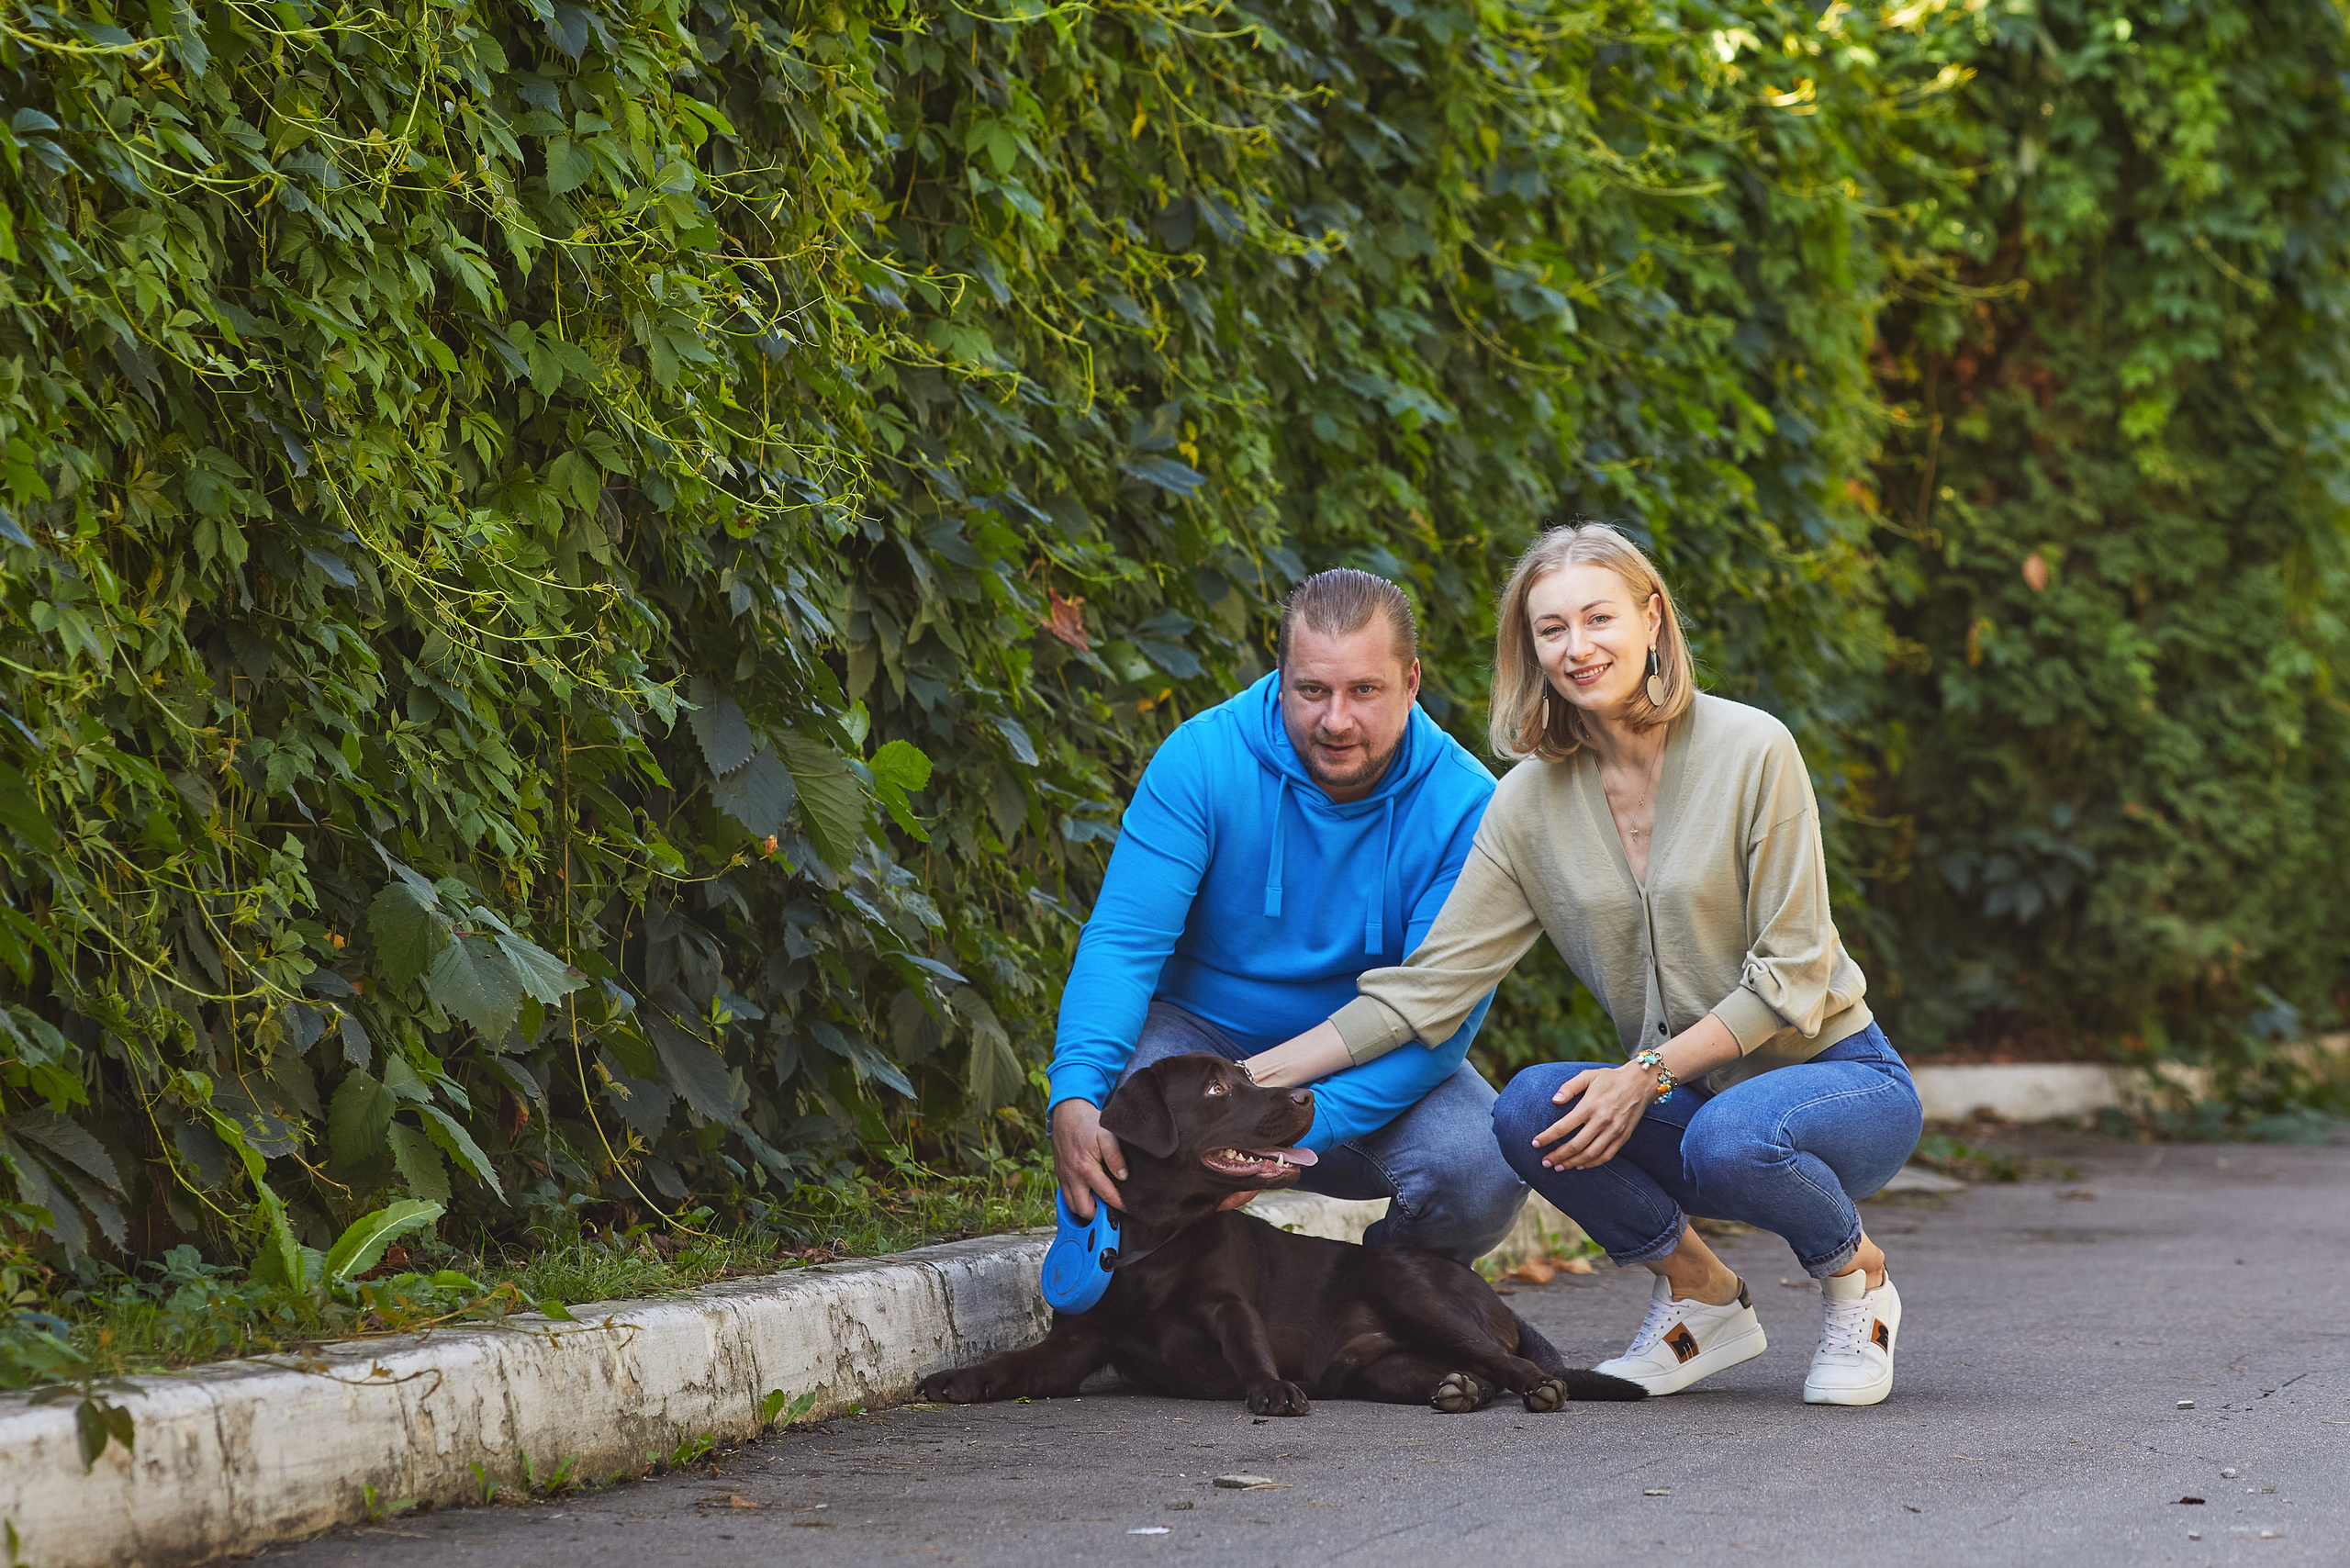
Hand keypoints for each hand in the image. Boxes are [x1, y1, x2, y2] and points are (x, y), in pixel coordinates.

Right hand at [1052, 1098, 1125, 1220]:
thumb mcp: (1107, 1135)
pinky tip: (1088, 1197)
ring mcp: (1064, 1177)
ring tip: (1101, 1207)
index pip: (1106, 1195)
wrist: (1067, 1112)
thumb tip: (1124, 1177)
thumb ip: (1116, 1157)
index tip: (1129, 1209)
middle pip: (1084, 1210)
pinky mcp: (1059, 1175)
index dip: (1119, 1206)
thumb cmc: (1088, 1123)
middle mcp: (1072, 1177)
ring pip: (1072, 1207)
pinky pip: (1066, 1197)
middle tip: (1112, 1212)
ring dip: (1086, 1210)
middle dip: (1099, 1216)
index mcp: (1086, 1169)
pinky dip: (1077, 1202)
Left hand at [1528, 1062, 1656, 1171]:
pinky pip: (1606, 1156)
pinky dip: (1592, 1163)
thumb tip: (1554, 1100)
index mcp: (1590, 1105)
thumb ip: (1569, 1087)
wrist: (1640, 1083)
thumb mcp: (1588, 1075)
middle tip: (1544, 1162)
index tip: (1535, 1143)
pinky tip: (1580, 1165)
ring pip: (1590, 1154)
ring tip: (1558, 1167)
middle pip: (1575, 1145)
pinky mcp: (1623, 1137)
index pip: (1564, 1126)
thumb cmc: (1610, 1078)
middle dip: (1557, 1156)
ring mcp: (1614, 1131)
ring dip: (1572, 1163)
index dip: (1548, 1137)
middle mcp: (1602, 1120)